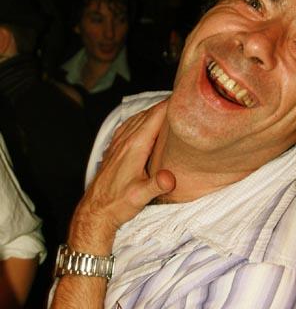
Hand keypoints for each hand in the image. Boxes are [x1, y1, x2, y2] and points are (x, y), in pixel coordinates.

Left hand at [68, 101, 174, 254]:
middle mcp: (126, 140)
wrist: (96, 211)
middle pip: (148, 113)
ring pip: (138, 118)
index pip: (155, 116)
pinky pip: (129, 125)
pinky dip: (141, 118)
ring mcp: (118, 143)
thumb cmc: (118, 204)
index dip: (171, 104)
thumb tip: (170, 178)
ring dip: (154, 111)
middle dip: (166, 105)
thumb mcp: (139, 197)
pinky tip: (145, 121)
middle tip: (186, 100)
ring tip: (171, 108)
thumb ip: (156, 186)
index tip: (187, 97)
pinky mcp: (115, 149)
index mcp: (135, 146)